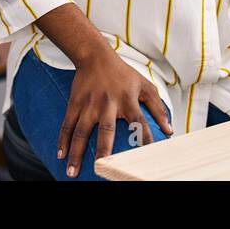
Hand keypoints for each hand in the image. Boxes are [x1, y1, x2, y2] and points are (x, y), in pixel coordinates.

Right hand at [57, 48, 170, 177]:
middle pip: (105, 130)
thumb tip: (169, 131)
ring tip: (72, 172)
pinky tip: (60, 154)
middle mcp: (108, 104)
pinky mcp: (75, 103)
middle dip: (102, 150)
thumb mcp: (145, 86)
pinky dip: (63, 140)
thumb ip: (158, 108)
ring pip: (81, 131)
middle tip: (100, 167)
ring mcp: (89, 104)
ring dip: (75, 152)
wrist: (95, 55)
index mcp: (128, 100)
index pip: (139, 123)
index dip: (144, 139)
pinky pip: (67, 124)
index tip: (144, 158)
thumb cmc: (123, 74)